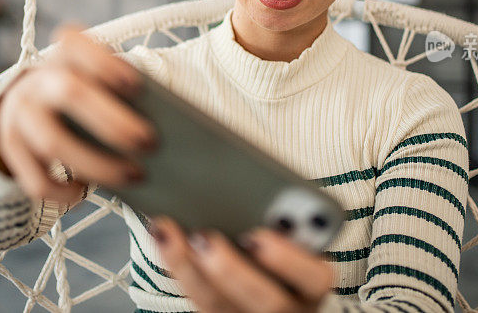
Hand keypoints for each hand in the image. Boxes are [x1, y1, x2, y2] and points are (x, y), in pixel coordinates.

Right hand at [0, 23, 155, 203]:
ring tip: (134, 175)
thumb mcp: (96, 78)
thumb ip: (121, 89)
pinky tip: (85, 190)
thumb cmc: (84, 91)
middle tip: (149, 143)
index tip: (137, 85)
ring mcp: (19, 114)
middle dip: (112, 121)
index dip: (104, 62)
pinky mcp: (9, 148)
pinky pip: (36, 179)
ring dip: (98, 164)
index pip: (74, 43)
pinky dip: (64, 191)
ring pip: (53, 143)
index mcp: (64, 54)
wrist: (27, 104)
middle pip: (70, 94)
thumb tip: (164, 126)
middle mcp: (37, 80)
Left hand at [151, 216, 333, 312]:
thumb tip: (253, 178)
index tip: (260, 234)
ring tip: (168, 233)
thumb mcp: (294, 238)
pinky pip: (196, 302)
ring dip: (189, 268)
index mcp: (311, 282)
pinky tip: (162, 240)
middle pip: (266, 302)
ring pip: (219, 306)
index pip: (316, 277)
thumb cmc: (281, 254)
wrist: (265, 296)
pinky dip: (176, 269)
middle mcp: (288, 308)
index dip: (290, 259)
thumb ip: (284, 218)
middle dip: (231, 270)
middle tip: (204, 238)